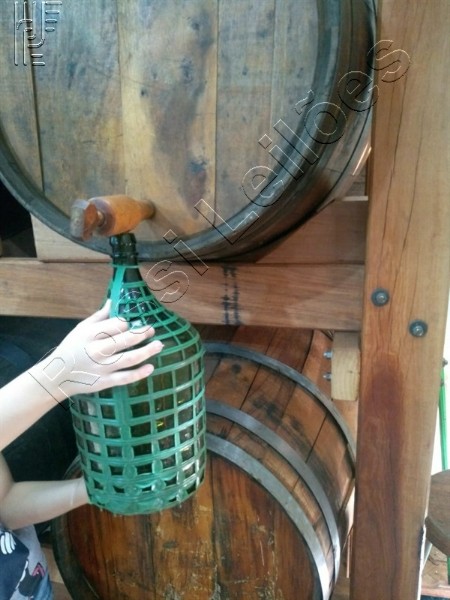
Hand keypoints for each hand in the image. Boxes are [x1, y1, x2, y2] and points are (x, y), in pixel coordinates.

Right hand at [28, 301, 162, 401]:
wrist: (58, 375)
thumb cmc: (72, 348)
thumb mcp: (82, 328)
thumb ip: (100, 316)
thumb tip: (114, 300)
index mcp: (91, 334)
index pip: (117, 324)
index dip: (129, 322)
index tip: (136, 321)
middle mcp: (97, 350)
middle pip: (126, 340)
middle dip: (142, 333)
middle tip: (152, 329)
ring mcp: (102, 367)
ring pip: (130, 358)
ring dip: (147, 351)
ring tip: (159, 345)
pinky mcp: (105, 382)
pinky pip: (125, 378)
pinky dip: (140, 373)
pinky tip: (151, 367)